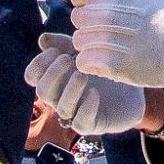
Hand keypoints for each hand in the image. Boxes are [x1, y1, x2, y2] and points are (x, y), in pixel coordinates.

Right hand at [25, 35, 145, 134]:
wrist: (131, 89)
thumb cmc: (102, 68)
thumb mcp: (83, 50)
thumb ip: (63, 43)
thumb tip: (43, 39)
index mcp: (55, 80)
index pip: (32, 77)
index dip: (38, 64)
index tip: (54, 51)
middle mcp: (60, 98)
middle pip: (42, 92)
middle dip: (52, 74)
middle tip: (68, 60)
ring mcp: (75, 112)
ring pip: (62, 108)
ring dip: (70, 90)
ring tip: (83, 75)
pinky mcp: (91, 124)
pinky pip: (81, 122)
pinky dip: (86, 108)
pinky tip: (94, 93)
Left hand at [70, 0, 163, 87]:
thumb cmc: (160, 18)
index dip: (84, 3)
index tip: (95, 10)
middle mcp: (107, 13)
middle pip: (76, 18)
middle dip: (87, 25)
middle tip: (104, 31)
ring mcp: (107, 38)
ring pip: (78, 41)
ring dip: (89, 45)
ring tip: (107, 47)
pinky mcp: (109, 63)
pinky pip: (83, 61)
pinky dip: (91, 64)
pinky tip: (105, 62)